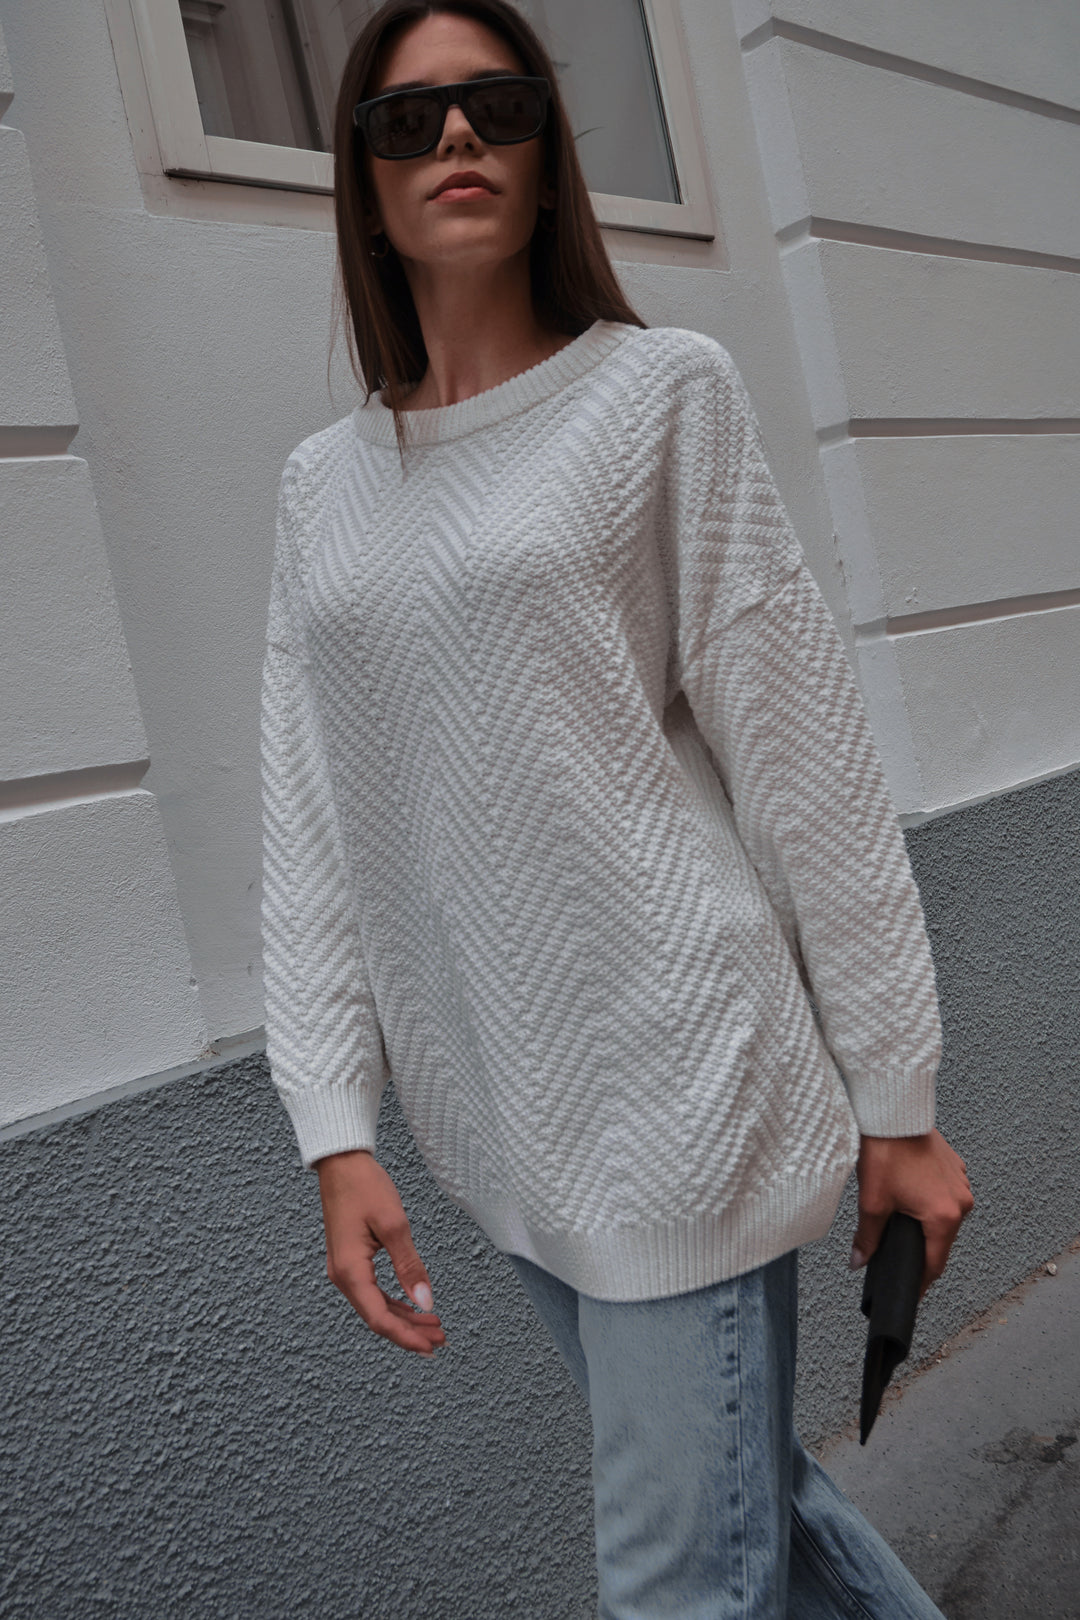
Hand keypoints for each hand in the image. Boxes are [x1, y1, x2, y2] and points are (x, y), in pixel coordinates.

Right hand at [316, 1148, 445, 1355]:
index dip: (407, 1337)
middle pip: (378, 1317)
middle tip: (441, 1340)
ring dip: (404, 1319)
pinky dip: (394, 1303)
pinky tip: (412, 1306)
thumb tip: (425, 1302)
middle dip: (410, 1332)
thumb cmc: (363, 1186)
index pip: (379, 1318)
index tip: (431, 1346)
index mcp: (350, 1271)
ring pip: (376, 1306)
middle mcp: (342, 1276)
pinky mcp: (350, 1261)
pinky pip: (372, 1292)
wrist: (341, 1163)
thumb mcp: (393, 1225)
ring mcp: (344, 1269)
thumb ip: (410, 1265)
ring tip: (433, 1326)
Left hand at [850, 1127, 973, 1298]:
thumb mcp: (872, 1201)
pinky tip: (908, 1193)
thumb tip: (860, 1260)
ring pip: (944, 1216)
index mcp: (944, 1215)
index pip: (936, 1263)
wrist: (892, 1112)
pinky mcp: (955, 1167)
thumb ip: (867, 1238)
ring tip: (900, 1219)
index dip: (922, 1281)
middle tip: (897, 1253)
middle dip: (921, 1248)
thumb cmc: (886, 1150)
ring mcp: (960, 1182)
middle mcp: (960, 1200)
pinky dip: (930, 1200)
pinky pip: (945, 1194)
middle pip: (942, 1240)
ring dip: (926, 1222)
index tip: (912, 1290)